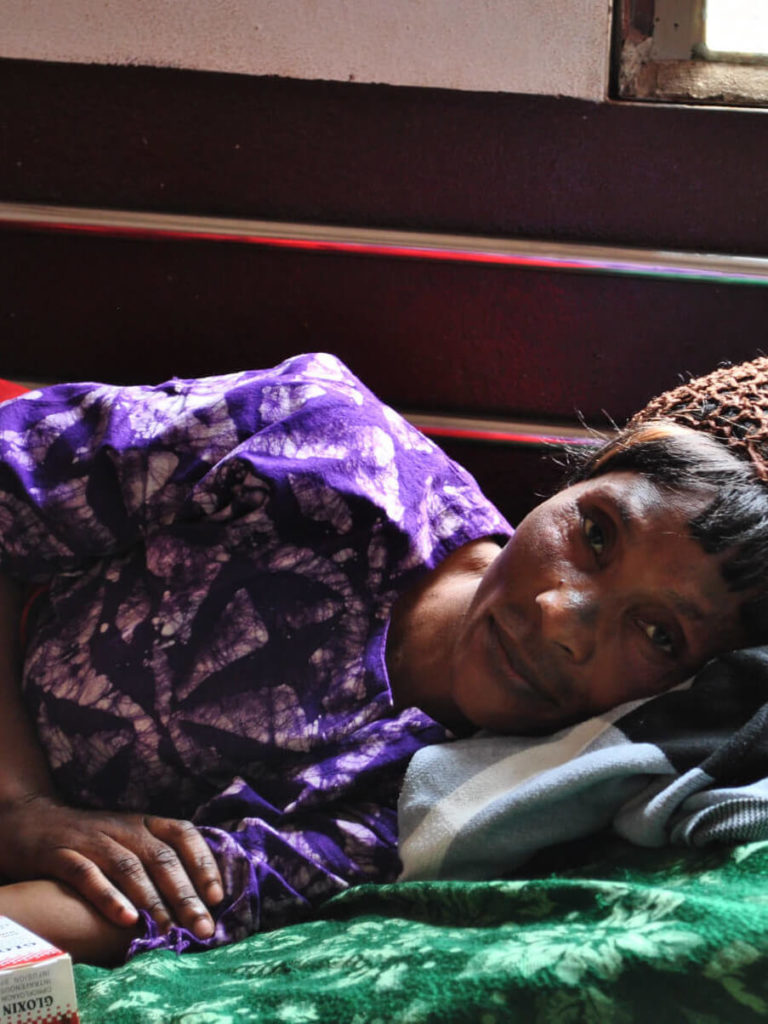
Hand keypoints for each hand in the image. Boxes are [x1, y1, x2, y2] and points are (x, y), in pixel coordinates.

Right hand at [0, 795, 223, 938]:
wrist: (34, 822)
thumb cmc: (94, 840)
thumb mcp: (131, 838)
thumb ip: (160, 858)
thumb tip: (202, 895)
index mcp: (146, 822)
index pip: (183, 835)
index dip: (204, 863)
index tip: (218, 896)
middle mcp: (124, 828)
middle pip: (162, 858)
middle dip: (186, 894)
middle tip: (203, 926)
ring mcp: (93, 839)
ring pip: (130, 868)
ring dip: (153, 900)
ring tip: (169, 929)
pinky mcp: (63, 855)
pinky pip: (88, 875)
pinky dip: (108, 896)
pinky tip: (125, 919)